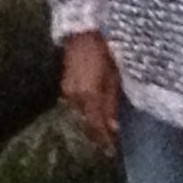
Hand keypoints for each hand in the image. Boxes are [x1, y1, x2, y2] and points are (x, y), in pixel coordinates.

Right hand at [60, 32, 120, 152]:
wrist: (84, 30)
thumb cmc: (107, 50)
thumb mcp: (116, 76)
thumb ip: (112, 101)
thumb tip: (113, 127)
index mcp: (89, 95)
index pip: (97, 125)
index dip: (104, 139)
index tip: (112, 151)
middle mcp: (75, 96)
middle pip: (87, 122)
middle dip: (98, 134)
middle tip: (108, 146)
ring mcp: (68, 90)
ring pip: (81, 114)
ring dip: (92, 123)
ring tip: (103, 134)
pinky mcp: (66, 85)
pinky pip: (77, 104)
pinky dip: (87, 111)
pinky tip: (95, 114)